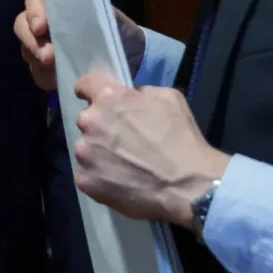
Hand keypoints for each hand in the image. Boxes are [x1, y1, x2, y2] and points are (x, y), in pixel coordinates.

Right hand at [13, 0, 145, 91]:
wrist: (128, 58)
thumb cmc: (118, 31)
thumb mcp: (113, 20)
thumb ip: (102, 14)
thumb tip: (93, 13)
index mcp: (58, 4)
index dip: (34, 11)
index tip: (41, 27)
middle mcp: (45, 22)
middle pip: (21, 25)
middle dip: (32, 41)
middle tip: (49, 56)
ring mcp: (42, 45)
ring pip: (26, 49)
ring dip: (37, 60)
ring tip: (55, 69)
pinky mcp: (45, 68)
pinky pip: (35, 72)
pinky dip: (44, 77)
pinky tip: (56, 80)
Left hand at [71, 72, 229, 227]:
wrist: (188, 188)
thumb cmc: (182, 140)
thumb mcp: (169, 99)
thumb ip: (141, 93)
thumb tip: (130, 98)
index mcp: (108, 98)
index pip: (85, 84)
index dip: (90, 90)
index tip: (96, 98)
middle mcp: (89, 122)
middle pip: (88, 120)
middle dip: (102, 126)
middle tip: (124, 140)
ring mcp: (84, 154)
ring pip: (86, 148)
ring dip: (100, 152)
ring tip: (125, 165)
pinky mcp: (85, 181)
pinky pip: (88, 174)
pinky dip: (100, 176)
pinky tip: (121, 182)